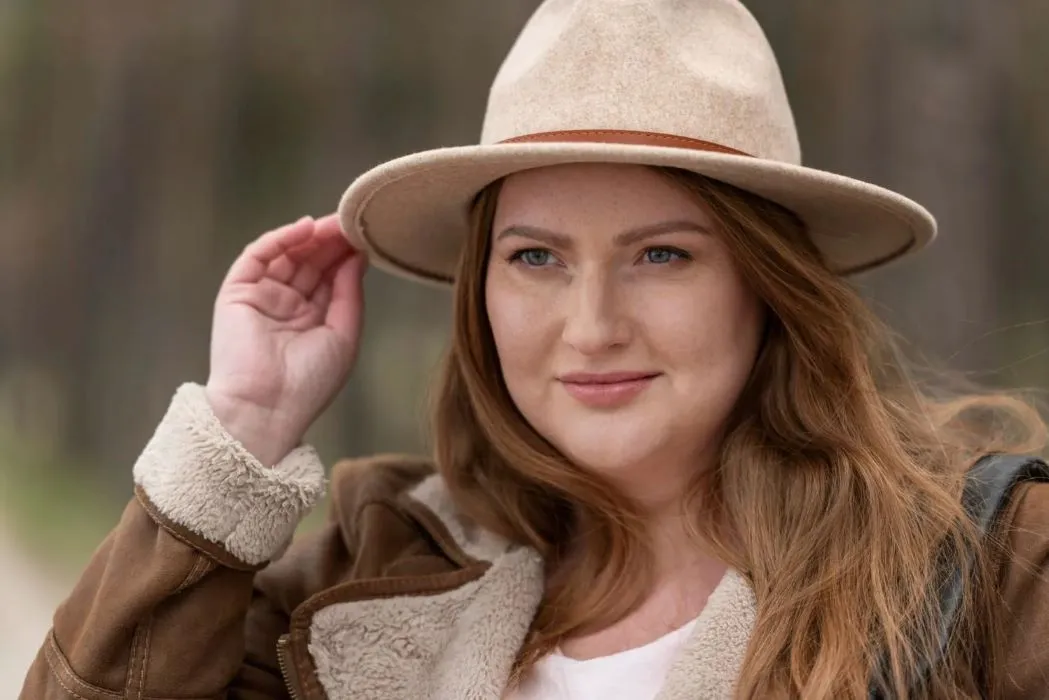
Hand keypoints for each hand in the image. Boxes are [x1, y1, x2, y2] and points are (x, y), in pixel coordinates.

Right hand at [205, 214, 366, 465]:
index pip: (331, 277)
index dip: (347, 255)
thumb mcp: (343, 335)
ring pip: (287, 255)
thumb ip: (349, 293)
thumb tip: (357, 256)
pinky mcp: (236, 293)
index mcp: (313, 320)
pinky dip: (280, 239)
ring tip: (335, 223)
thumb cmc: (309, 383)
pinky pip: (257, 257)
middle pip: (311, 262)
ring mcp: (261, 297)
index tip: (367, 235)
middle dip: (332, 241)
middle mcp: (286, 306)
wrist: (266, 409)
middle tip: (354, 220)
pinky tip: (305, 229)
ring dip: (311, 236)